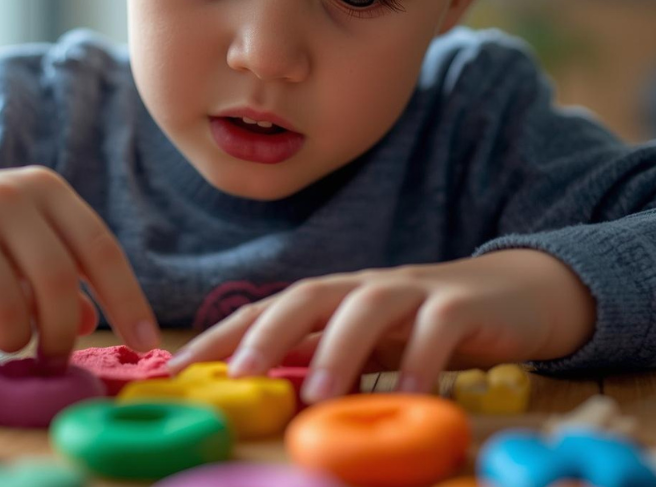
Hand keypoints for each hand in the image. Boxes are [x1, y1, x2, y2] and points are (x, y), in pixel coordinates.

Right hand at [0, 166, 158, 357]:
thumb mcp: (24, 248)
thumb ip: (63, 281)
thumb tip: (88, 323)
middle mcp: (7, 196)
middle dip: (62, 334)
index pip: (101, 248)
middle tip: (57, 360)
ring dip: (13, 339)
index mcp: (44, 189)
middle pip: (59, 281)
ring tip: (2, 333)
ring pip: (12, 310)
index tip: (149, 343)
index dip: (129, 300)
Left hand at [167, 250, 595, 401]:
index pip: (268, 310)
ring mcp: (413, 290)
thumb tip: (269, 396)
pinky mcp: (460, 304)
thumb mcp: (368, 347)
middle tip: (238, 375)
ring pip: (366, 306)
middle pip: (306, 295)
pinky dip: (420, 360)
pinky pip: (436, 327)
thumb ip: (323, 360)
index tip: (174, 370)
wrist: (511, 294)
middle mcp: (363, 287)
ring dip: (338, 349)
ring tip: (319, 397)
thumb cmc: (425, 327)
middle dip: (267, 332)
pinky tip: (408, 395)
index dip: (221, 336)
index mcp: (334, 299)